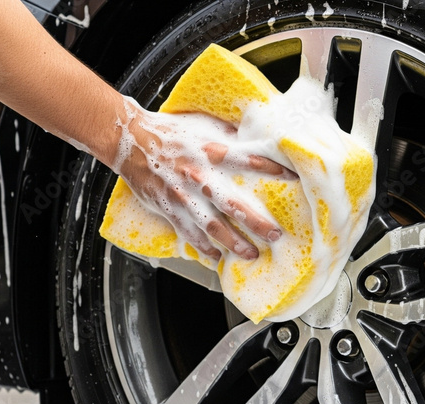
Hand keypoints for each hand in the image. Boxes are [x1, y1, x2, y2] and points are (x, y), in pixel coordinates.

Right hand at [108, 97, 291, 260]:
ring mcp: (183, 196)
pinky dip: (203, 247)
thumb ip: (229, 135)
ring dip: (234, 243)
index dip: (273, 170)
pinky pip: (189, 233)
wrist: (130, 139)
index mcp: (212, 152)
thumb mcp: (203, 125)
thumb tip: (256, 137)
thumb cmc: (169, 131)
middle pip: (233, 204)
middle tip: (276, 235)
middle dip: (257, 223)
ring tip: (252, 254)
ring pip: (213, 226)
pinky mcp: (169, 209)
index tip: (294, 179)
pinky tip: (216, 257)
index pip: (249, 161)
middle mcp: (199, 176)